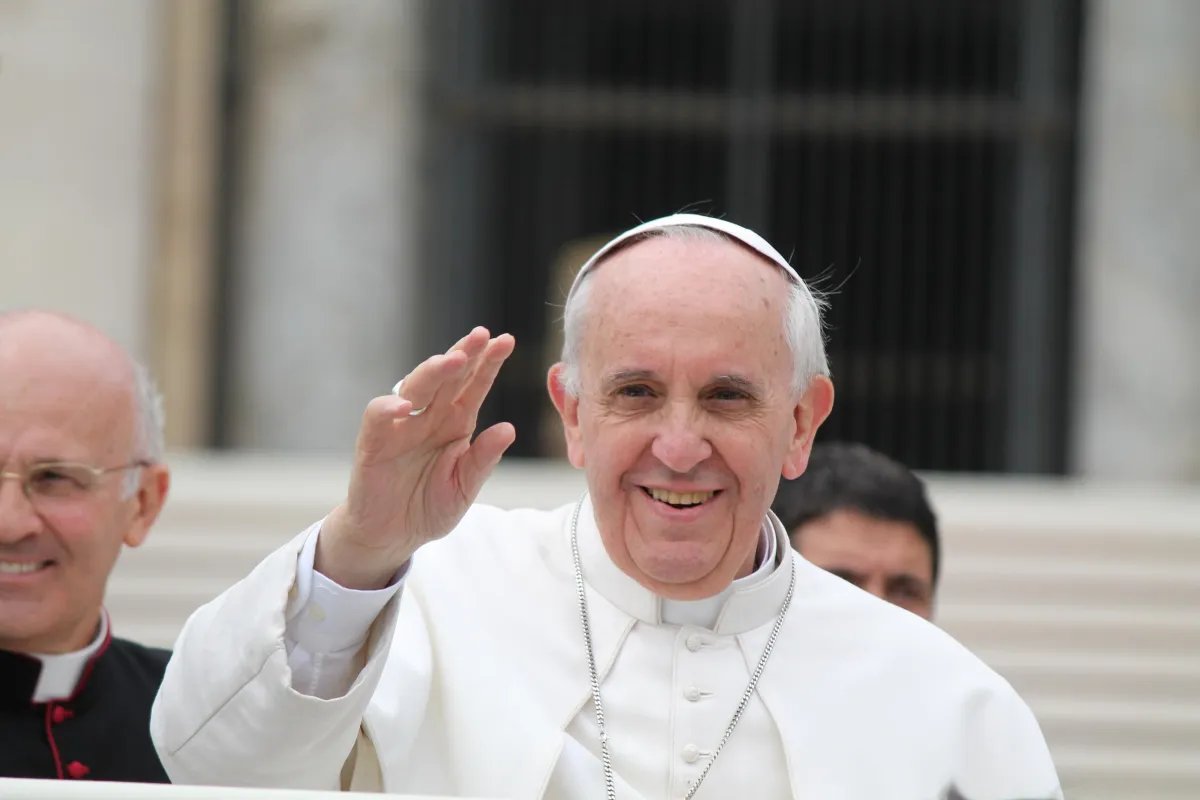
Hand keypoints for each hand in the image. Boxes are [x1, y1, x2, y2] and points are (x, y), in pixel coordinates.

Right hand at [316, 327, 516, 588]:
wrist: (393, 535)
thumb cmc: (429, 506)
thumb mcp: (465, 486)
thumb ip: (484, 458)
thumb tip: (509, 429)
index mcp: (455, 422)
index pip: (474, 385)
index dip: (488, 363)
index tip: (506, 341)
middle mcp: (429, 417)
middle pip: (447, 378)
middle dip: (464, 354)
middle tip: (482, 335)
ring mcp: (400, 428)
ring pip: (414, 389)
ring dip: (432, 372)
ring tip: (453, 360)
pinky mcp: (373, 444)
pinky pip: (378, 419)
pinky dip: (388, 408)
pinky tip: (405, 404)